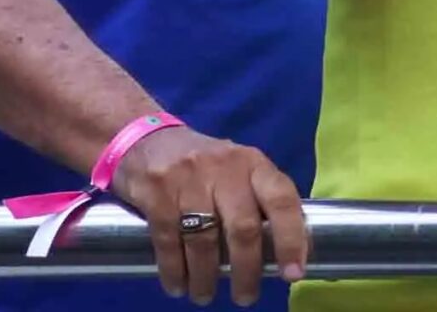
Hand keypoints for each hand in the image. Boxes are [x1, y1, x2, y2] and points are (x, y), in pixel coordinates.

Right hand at [110, 124, 308, 306]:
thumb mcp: (236, 169)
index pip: (281, 199)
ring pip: (204, 241)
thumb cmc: (202, 164)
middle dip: (247, 271)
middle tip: (245, 297)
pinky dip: (174, 271)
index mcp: (252, 163)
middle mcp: (224, 168)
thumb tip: (282, 251)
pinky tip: (178, 285)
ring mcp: (188, 179)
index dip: (292, 238)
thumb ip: (257, 200)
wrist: (144, 139)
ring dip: (206, 278)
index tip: (292, 274)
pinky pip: (168, 242)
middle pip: (243, 228)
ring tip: (205, 296)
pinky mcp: (156, 193)